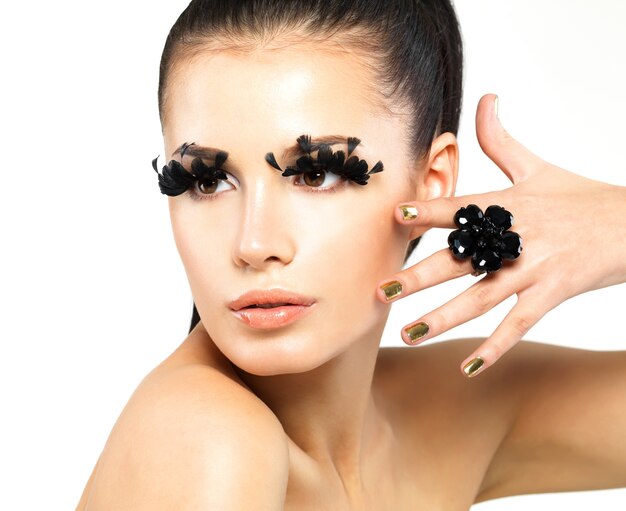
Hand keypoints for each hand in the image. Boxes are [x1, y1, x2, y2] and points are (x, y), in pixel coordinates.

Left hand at [377, 93, 625, 377]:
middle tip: (380, 291)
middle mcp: (515, 238)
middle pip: (460, 260)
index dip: (428, 211)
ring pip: (481, 298)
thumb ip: (500, 139)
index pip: (461, 209)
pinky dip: (494, 348)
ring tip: (407, 333)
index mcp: (507, 206)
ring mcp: (534, 268)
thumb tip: (486, 96)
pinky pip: (519, 326)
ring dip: (442, 318)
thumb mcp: (537, 166)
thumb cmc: (581, 197)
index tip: (395, 216)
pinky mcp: (554, 292)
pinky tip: (467, 367)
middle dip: (418, 278)